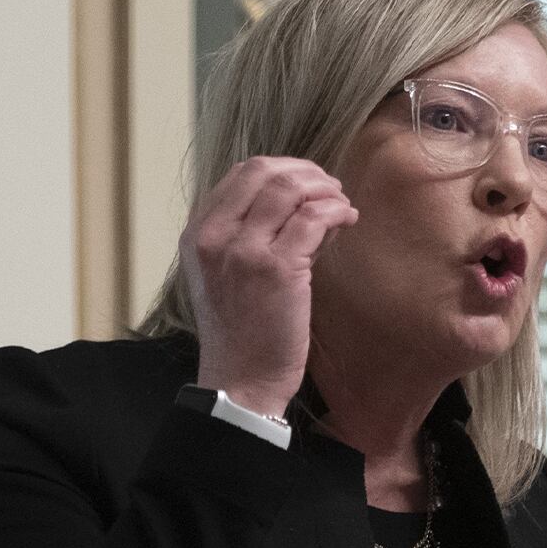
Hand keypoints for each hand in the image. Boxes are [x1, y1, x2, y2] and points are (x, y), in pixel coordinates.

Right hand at [182, 156, 357, 416]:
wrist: (241, 379)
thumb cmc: (240, 330)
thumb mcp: (225, 274)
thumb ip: (247, 234)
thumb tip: (299, 202)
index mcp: (199, 233)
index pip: (241, 173)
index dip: (282, 168)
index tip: (307, 182)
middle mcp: (215, 236)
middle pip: (265, 171)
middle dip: (306, 172)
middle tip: (331, 188)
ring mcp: (244, 251)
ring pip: (290, 189)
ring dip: (325, 189)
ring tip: (342, 203)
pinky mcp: (278, 269)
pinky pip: (314, 219)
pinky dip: (336, 211)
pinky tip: (348, 219)